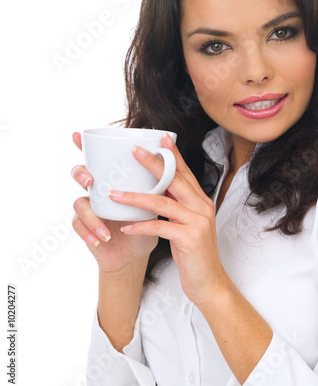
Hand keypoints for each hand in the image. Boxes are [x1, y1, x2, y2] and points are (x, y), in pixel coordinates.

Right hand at [70, 132, 157, 272]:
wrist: (138, 251)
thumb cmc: (147, 222)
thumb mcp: (157, 200)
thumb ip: (159, 181)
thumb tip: (173, 157)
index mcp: (113, 179)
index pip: (97, 159)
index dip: (82, 146)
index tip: (76, 134)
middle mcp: (98, 190)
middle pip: (80, 174)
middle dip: (81, 174)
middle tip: (90, 180)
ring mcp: (90, 208)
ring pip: (79, 204)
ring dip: (92, 216)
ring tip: (105, 229)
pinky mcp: (86, 228)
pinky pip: (79, 227)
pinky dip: (90, 233)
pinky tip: (100, 239)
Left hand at [107, 134, 228, 306]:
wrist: (209, 282)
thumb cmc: (194, 253)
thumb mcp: (186, 225)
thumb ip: (176, 207)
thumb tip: (156, 190)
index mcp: (200, 201)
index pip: (185, 173)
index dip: (173, 155)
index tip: (159, 138)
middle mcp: (201, 207)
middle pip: (175, 180)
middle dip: (153, 164)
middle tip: (134, 151)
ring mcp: (197, 222)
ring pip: (163, 202)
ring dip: (136, 197)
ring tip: (114, 194)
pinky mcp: (190, 238)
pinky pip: (160, 228)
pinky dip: (140, 226)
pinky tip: (126, 227)